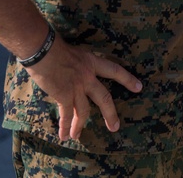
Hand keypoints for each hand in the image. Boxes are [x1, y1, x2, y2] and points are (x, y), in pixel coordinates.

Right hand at [25, 36, 142, 140]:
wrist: (43, 50)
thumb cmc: (53, 47)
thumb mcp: (73, 53)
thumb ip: (77, 64)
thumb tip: (73, 72)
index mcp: (92, 62)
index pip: (114, 70)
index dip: (127, 79)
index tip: (139, 87)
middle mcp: (88, 76)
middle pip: (104, 98)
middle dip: (110, 114)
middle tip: (115, 127)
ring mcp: (77, 87)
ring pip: (84, 111)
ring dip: (80, 125)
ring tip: (78, 136)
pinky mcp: (64, 96)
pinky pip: (67, 115)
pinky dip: (65, 126)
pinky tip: (64, 135)